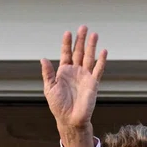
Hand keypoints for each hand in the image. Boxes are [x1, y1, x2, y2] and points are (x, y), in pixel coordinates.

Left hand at [40, 26, 106, 146]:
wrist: (69, 118)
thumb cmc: (58, 105)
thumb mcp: (49, 88)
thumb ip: (48, 73)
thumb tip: (43, 59)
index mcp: (63, 72)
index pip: (66, 54)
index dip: (67, 44)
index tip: (68, 32)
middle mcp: (75, 72)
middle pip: (79, 52)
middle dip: (80, 40)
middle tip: (83, 27)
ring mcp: (85, 76)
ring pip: (89, 57)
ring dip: (91, 46)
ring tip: (93, 34)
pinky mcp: (93, 82)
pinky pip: (98, 69)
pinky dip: (101, 60)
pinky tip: (103, 51)